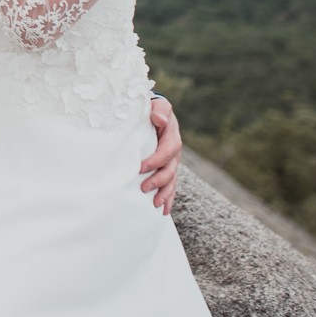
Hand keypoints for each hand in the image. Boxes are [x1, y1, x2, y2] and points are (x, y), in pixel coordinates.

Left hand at [140, 96, 182, 214]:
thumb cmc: (154, 110)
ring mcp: (172, 163)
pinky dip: (168, 198)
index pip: (166, 152)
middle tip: (143, 188)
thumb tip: (159, 118)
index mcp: (172, 138)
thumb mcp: (159, 106)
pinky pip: (170, 186)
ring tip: (155, 205)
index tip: (141, 168)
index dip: (155, 161)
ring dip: (164, 194)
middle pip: (170, 170)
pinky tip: (164, 210)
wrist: (157, 114)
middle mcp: (174, 153)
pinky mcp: (167, 170)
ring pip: (171, 182)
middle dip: (158, 181)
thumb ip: (161, 110)